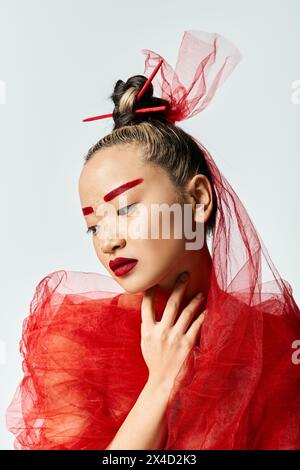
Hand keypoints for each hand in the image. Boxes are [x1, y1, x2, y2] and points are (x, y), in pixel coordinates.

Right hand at [141, 272, 205, 389]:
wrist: (162, 382)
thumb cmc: (154, 361)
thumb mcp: (145, 342)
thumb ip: (147, 326)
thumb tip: (149, 309)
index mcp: (148, 330)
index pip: (147, 305)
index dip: (150, 291)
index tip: (155, 280)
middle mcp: (161, 332)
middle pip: (170, 303)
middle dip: (178, 287)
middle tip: (184, 275)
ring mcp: (175, 338)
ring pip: (186, 312)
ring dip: (194, 300)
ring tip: (200, 292)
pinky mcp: (187, 344)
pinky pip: (196, 326)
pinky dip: (202, 316)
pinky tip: (206, 310)